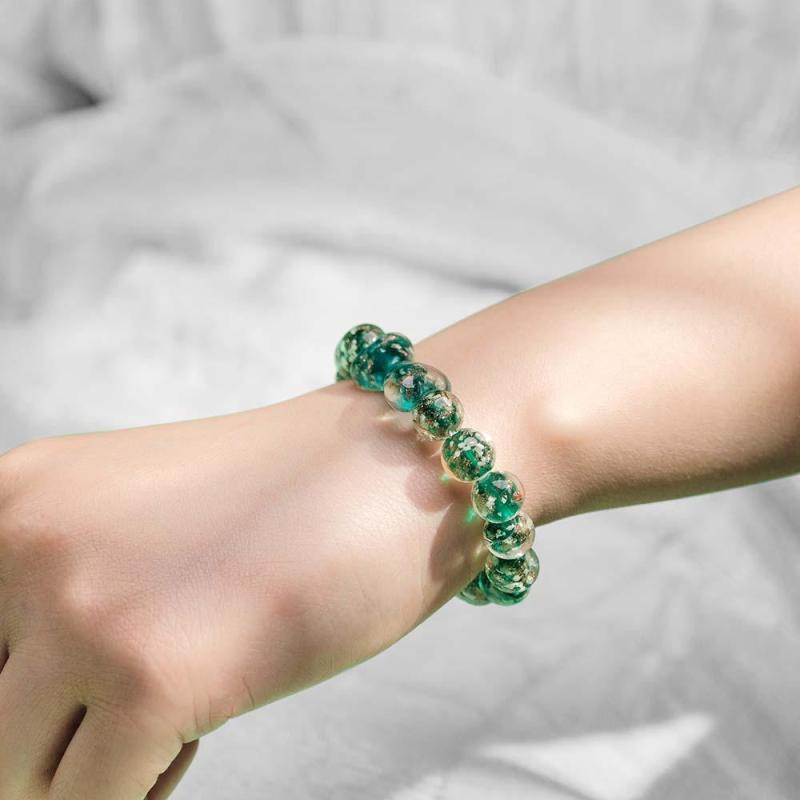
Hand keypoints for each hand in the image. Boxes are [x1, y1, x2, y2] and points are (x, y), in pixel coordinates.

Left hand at [0, 382, 491, 798]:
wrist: (398, 466)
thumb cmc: (288, 500)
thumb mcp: (137, 524)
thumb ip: (57, 592)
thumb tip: (19, 705)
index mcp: (12, 500)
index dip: (18, 688)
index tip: (68, 701)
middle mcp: (24, 544)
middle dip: (51, 736)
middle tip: (133, 700)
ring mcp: (83, 610)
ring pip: (14, 778)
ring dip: (92, 765)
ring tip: (174, 707)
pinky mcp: (152, 678)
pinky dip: (147, 788)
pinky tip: (197, 732)